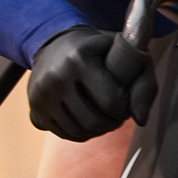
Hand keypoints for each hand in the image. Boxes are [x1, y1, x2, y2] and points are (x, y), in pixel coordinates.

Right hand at [28, 26, 155, 140]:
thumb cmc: (96, 49)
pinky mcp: (35, 110)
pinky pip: (64, 134)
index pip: (111, 102)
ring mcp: (41, 97)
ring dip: (98, 130)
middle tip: (116, 113)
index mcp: (77, 60)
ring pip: (79, 132)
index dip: (125, 108)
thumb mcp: (123, 53)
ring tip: (103, 116)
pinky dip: (81, 133)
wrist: (53, 43)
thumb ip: (143, 82)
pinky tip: (87, 119)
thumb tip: (141, 119)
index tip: (126, 101)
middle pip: (94, 122)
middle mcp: (55, 79)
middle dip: (112, 122)